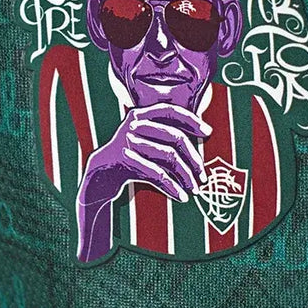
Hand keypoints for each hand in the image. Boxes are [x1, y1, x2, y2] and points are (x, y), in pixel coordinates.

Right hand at [75, 102, 212, 261]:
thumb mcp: (145, 139)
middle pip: (175, 137)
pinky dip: (172, 187)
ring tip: (195, 189)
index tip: (208, 132)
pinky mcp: (125, 162)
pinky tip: (181, 196)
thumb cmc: (131, 157)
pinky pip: (157, 174)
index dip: (191, 120)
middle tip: (204, 176)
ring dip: (186, 176)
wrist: (99, 175)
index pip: (170, 111)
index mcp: (140, 115)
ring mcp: (128, 142)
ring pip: (169, 157)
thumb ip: (167, 134)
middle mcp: (134, 125)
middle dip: (194, 158)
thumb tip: (204, 135)